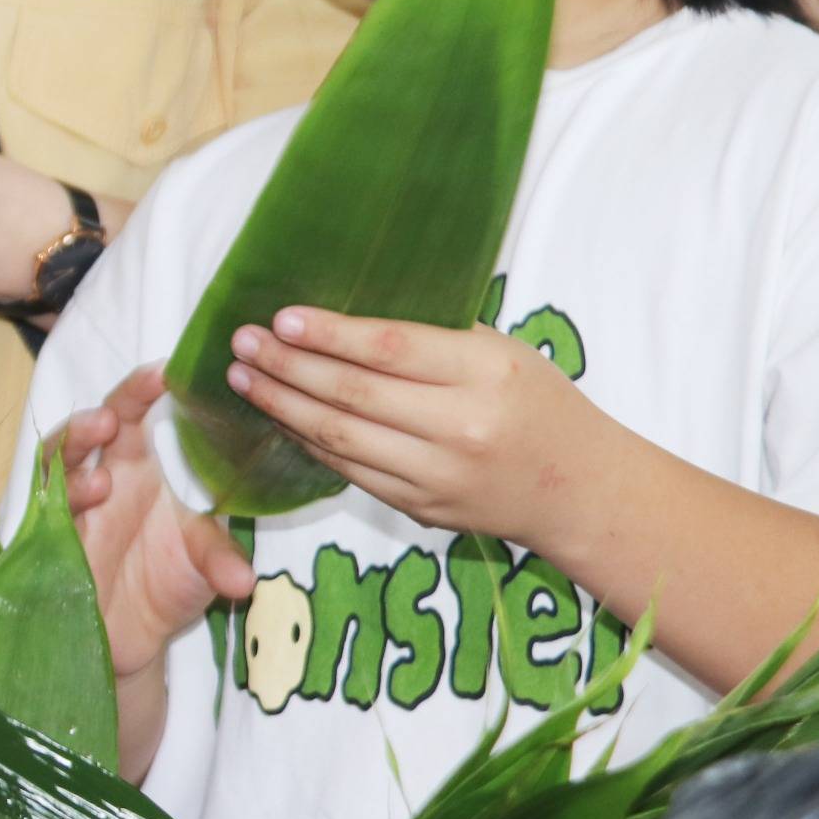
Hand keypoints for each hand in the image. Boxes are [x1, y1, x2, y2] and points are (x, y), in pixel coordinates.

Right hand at [49, 364, 255, 679]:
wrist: (136, 642)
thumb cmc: (167, 581)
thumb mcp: (203, 562)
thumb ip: (219, 558)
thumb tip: (244, 581)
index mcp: (133, 465)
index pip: (129, 413)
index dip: (140, 390)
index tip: (164, 371)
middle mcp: (98, 480)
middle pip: (80, 435)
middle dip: (88, 424)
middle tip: (109, 420)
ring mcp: (72, 513)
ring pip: (53, 471)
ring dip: (70, 469)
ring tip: (98, 476)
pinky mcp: (54, 547)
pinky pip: (45, 520)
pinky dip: (62, 513)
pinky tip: (85, 509)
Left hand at [224, 307, 614, 549]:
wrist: (578, 491)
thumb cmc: (539, 403)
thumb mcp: (502, 351)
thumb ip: (434, 333)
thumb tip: (346, 308)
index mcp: (485, 374)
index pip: (390, 349)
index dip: (329, 333)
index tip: (280, 318)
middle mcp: (460, 429)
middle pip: (353, 395)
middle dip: (286, 367)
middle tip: (241, 343)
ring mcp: (438, 477)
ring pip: (340, 439)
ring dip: (282, 406)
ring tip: (243, 378)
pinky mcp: (421, 510)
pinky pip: (350, 472)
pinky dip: (308, 441)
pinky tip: (281, 415)